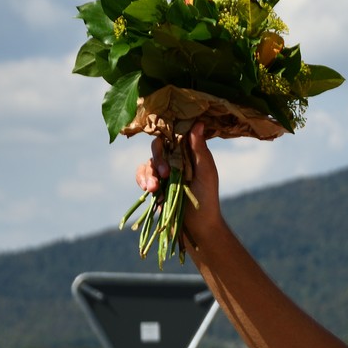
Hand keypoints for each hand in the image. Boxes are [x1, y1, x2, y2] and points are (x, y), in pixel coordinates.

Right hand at [135, 123, 223, 246]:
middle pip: (158, 146)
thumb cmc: (206, 197)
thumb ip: (199, 149)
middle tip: (165, 174)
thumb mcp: (206, 172)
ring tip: (153, 188)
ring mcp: (163, 171)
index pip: (174, 135)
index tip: (167, 140)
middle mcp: (175, 159)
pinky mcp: (153, 184)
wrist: (197, 225)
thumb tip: (198, 122)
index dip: (168, 133)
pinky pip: (141, 174)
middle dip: (158, 158)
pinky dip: (142, 179)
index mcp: (189, 152)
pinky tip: (148, 189)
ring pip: (149, 161)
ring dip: (149, 173)